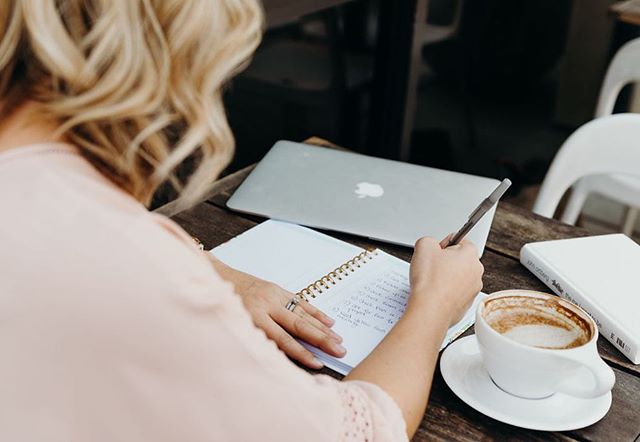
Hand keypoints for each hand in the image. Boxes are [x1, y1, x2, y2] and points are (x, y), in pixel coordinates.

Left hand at [208, 256, 344, 368]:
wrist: (215, 276)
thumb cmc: (223, 306)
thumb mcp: (234, 326)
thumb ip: (256, 338)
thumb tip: (281, 355)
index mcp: (254, 316)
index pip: (283, 339)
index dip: (301, 352)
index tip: (318, 363)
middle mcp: (267, 305)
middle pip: (299, 326)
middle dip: (321, 340)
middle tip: (340, 351)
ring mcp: (274, 295)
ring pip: (303, 314)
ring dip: (323, 328)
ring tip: (339, 340)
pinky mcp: (277, 289)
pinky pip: (300, 302)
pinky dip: (315, 312)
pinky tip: (328, 321)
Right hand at [409, 236, 483, 325]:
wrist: (430, 310)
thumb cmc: (429, 281)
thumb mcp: (423, 245)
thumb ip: (429, 240)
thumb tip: (431, 246)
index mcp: (470, 254)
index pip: (460, 240)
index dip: (443, 245)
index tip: (435, 253)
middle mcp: (477, 272)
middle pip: (460, 260)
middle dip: (445, 262)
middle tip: (431, 268)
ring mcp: (473, 289)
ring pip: (458, 277)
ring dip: (446, 277)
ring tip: (432, 282)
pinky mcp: (467, 304)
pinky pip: (456, 293)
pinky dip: (446, 292)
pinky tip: (435, 294)